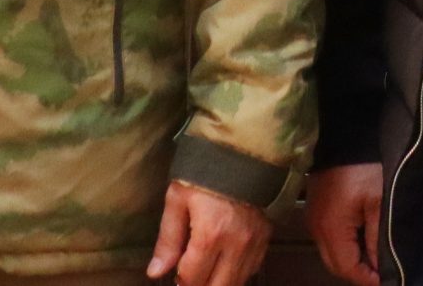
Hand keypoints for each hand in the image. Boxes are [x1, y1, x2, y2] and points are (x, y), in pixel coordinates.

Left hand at [149, 180, 270, 285]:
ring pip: (236, 283)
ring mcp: (254, 244)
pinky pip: (252, 270)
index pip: (192, 279)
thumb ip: (168, 239)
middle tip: (191, 274)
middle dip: (200, 285)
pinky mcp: (266, 239)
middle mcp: (236, 245)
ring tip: (206, 269)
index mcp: (210, 235)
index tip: (176, 273)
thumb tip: (155, 272)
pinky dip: (237, 273)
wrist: (246, 150)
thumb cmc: (206, 171)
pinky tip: (225, 262)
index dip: (180, 281)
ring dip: (218, 282)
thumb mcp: (178, 199)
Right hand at [306, 164, 384, 285]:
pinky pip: (328, 239)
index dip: (368, 278)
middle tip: (382, 270)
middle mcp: (316, 229)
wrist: (345, 136)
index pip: (347, 268)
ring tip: (374, 256)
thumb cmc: (365, 168)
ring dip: (351, 259)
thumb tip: (379, 268)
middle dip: (359, 272)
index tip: (388, 278)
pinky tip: (361, 239)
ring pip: (331, 253)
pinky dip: (344, 245)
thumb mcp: (378, 202)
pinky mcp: (315, 210)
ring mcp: (313, 219)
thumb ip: (377, 238)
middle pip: (336, 265)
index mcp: (330, 229)